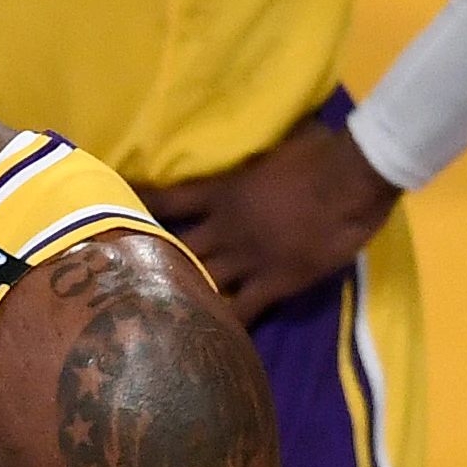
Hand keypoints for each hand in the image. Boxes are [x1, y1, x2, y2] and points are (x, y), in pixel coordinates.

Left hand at [139, 116, 399, 325]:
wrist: (355, 179)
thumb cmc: (321, 151)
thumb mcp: (274, 143)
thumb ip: (253, 148)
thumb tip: (248, 125)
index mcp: (222, 192)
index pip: (166, 201)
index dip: (137, 208)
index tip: (112, 213)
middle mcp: (225, 229)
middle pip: (173, 250)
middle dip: (149, 265)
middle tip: (122, 283)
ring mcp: (247, 258)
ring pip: (200, 283)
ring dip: (178, 298)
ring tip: (151, 318)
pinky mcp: (275, 282)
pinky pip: (242, 311)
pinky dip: (224, 326)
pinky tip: (204, 341)